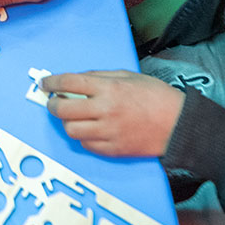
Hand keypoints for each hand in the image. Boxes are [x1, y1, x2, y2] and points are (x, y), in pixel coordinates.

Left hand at [43, 70, 184, 156]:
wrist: (180, 124)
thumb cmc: (157, 97)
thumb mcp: (129, 75)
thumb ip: (101, 76)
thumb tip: (76, 80)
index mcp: (109, 88)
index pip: (69, 83)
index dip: (51, 82)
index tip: (44, 83)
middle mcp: (105, 110)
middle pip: (63, 109)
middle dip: (53, 104)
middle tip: (54, 101)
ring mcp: (108, 132)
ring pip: (71, 130)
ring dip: (67, 122)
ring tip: (74, 116)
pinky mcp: (113, 149)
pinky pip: (87, 145)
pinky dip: (84, 137)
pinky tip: (89, 129)